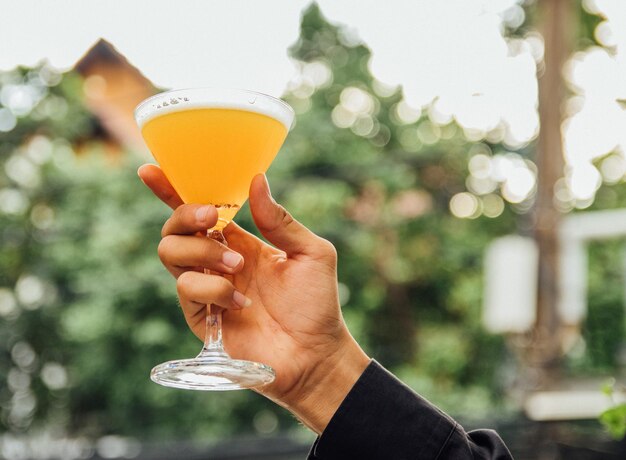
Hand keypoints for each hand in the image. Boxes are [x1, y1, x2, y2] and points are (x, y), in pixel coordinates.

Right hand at [138, 164, 369, 432]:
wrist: (315, 354)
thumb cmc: (317, 304)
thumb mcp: (311, 253)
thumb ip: (281, 221)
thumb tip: (257, 180)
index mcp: (240, 241)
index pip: (200, 211)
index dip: (172, 190)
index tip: (150, 170)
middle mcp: (217, 261)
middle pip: (174, 228)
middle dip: (186, 216)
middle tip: (214, 219)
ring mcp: (206, 288)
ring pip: (170, 253)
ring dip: (202, 252)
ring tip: (237, 266)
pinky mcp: (200, 316)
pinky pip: (187, 289)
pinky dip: (214, 289)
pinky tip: (241, 302)